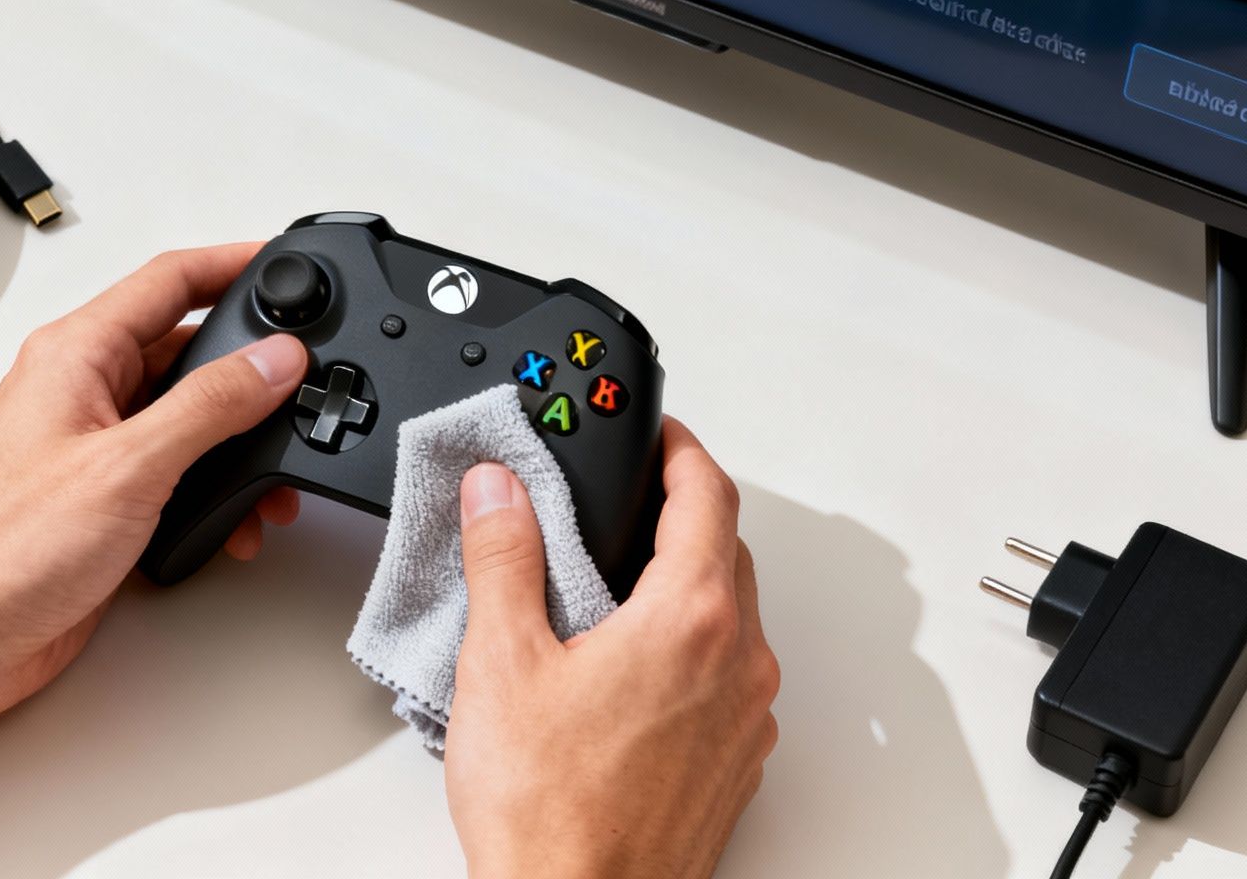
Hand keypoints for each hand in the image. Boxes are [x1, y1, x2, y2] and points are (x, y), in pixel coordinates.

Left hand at [0, 243, 309, 723]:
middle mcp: (82, 391)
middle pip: (187, 351)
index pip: (169, 280)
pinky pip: (176, 473)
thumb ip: (211, 405)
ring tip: (271, 482)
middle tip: (301, 390)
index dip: (232, 263)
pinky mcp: (102, 499)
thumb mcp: (129, 465)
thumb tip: (274, 359)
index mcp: (75, 354)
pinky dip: (213, 493)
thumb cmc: (2, 548)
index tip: (287, 260)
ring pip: (188, 419)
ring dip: (237, 448)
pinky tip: (231, 524)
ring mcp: (92, 445)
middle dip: (251, 377)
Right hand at [444, 419, 779, 878]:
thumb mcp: (502, 662)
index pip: (707, 494)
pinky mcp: (737, 764)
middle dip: (680, 513)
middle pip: (727, 550)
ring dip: (687, 584)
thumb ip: (504, 558)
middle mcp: (738, 663)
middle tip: (629, 498)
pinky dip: (692, 649)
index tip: (657, 433)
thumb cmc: (550, 812)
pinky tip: (631, 669)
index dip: (679, 449)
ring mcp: (747, 719)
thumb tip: (499, 492)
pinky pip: (729, 677)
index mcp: (690, 619)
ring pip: (733, 617)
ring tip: (617, 586)